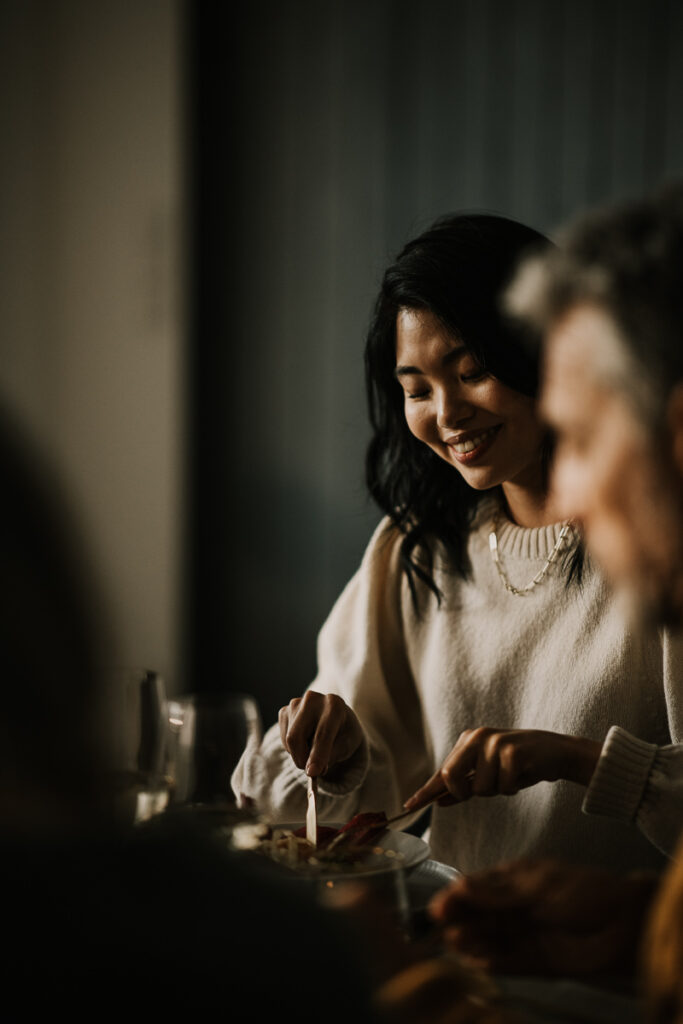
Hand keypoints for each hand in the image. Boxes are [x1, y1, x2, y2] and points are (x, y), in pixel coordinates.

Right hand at [278, 691, 363, 777]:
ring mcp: (296, 704)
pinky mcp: (284, 711)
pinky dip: (293, 748)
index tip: (312, 773)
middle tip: (311, 772)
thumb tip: (312, 770)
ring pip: (289, 739)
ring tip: (314, 751)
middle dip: (301, 758)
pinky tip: (305, 742)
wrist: (337, 719)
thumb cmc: (343, 733)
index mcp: (334, 705)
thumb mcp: (346, 746)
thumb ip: (330, 756)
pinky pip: (283, 739)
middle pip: (296, 736)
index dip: (317, 755)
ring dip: (299, 754)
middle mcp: (313, 699)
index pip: (322, 733)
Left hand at [404, 728, 601, 811]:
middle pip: (451, 776)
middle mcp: (477, 737)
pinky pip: (504, 787)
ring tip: (510, 777)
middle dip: (464, 792)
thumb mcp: (489, 773)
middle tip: (483, 789)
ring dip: (497, 790)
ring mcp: (494, 742)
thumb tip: (439, 801)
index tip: (409, 805)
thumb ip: (464, 786)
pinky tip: (522, 775)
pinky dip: (513, 788)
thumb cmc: (519, 764)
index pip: (442, 771)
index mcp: (467, 741)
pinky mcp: (513, 752)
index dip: (426, 791)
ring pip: (481, 788)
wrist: (556, 751)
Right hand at [428, 859, 656, 976]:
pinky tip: (482, 961)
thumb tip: (461, 886)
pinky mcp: (531, 962)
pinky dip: (491, 963)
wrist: (623, 926)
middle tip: (444, 926)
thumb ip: (499, 891)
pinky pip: (504, 963)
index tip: (439, 906)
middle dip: (460, 920)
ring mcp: (521, 934)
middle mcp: (513, 907)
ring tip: (460, 943)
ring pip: (486, 939)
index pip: (477, 887)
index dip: (457, 896)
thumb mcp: (540, 884)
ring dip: (471, 941)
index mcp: (514, 880)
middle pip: (476, 914)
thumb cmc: (584, 893)